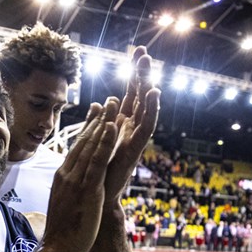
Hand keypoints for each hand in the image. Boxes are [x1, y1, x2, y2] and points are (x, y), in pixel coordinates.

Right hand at [42, 100, 120, 251]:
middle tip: (108, 102)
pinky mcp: (87, 189)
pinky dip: (105, 142)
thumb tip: (71, 186)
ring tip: (113, 105)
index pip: (76, 148)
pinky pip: (97, 161)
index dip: (87, 129)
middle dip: (97, 120)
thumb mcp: (64, 204)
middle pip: (84, 141)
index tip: (95, 114)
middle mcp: (68, 174)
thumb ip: (68, 190)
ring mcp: (76, 180)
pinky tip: (112, 127)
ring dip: (103, 123)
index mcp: (63, 177)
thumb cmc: (63, 231)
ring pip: (91, 146)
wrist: (56, 248)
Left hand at [106, 47, 160, 208]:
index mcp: (122, 124)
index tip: (136, 50)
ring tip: (149, 67)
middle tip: (144, 51)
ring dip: (147, 87)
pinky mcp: (135, 150)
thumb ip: (99, 120)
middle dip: (142, 74)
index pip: (130, 93)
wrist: (98, 202)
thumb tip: (98, 102)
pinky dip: (151, 110)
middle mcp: (131, 129)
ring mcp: (135, 139)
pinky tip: (153, 93)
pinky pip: (146, 127)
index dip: (133, 73)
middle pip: (139, 96)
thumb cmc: (100, 174)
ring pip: (145, 108)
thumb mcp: (98, 140)